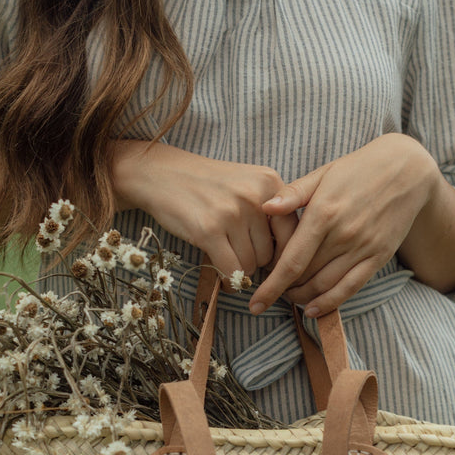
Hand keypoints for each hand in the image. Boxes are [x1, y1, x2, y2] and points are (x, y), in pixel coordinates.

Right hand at [110, 140, 297, 287]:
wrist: (161, 174)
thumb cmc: (206, 185)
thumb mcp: (246, 184)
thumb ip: (272, 210)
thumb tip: (291, 256)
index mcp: (270, 182)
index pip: (294, 232)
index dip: (286, 255)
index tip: (276, 267)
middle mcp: (255, 196)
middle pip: (271, 253)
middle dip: (257, 263)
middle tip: (239, 257)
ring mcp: (232, 213)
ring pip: (250, 265)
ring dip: (239, 271)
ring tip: (227, 259)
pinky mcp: (209, 230)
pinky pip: (230, 270)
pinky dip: (228, 281)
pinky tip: (223, 278)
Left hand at [248, 134, 441, 315]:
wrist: (406, 169)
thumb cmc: (358, 169)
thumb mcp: (323, 174)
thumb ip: (293, 194)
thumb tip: (264, 208)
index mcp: (323, 213)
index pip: (291, 261)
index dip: (271, 287)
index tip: (255, 303)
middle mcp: (343, 235)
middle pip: (306, 277)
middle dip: (283, 290)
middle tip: (270, 291)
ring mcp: (363, 248)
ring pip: (326, 286)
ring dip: (303, 298)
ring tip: (289, 297)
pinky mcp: (379, 256)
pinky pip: (351, 287)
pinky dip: (330, 303)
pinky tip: (313, 309)